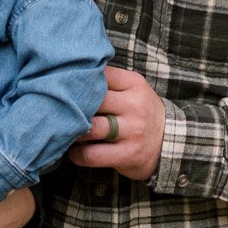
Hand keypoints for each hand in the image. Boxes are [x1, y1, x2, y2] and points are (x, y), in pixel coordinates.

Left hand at [69, 64, 165, 180]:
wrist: (170, 142)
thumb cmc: (140, 112)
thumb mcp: (132, 89)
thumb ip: (108, 81)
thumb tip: (67, 73)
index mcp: (134, 83)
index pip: (98, 75)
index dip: (78, 81)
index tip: (63, 87)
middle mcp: (134, 105)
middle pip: (92, 101)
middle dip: (72, 107)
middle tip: (57, 111)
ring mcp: (132, 131)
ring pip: (89, 128)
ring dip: (72, 131)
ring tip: (66, 131)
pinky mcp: (127, 154)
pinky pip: (91, 154)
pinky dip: (77, 154)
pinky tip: (75, 151)